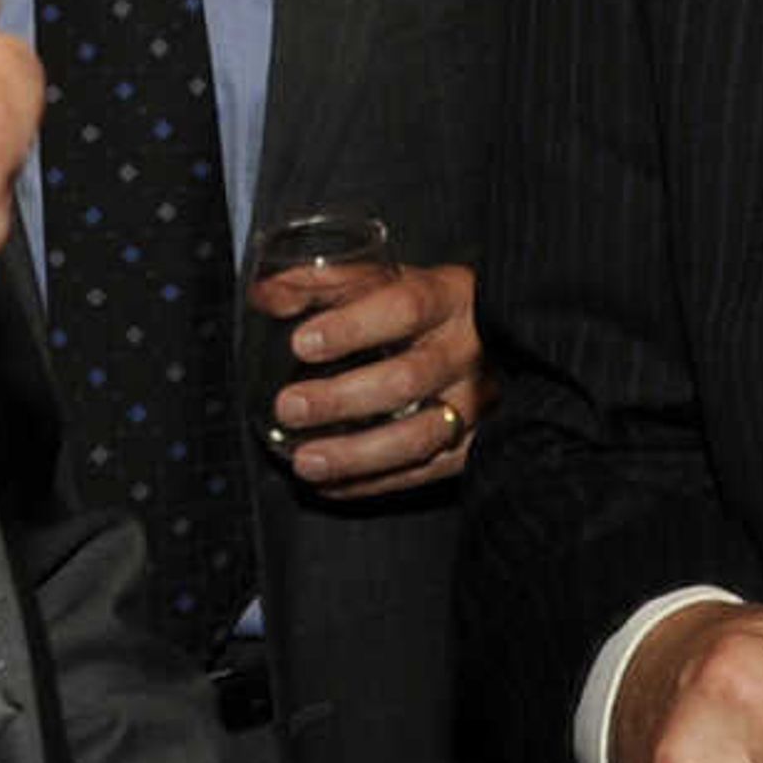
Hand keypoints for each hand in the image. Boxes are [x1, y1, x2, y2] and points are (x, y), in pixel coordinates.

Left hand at [250, 256, 479, 494]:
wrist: (498, 340)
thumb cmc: (429, 306)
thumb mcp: (384, 279)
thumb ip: (323, 284)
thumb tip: (264, 297)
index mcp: (449, 297)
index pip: (405, 308)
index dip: (352, 327)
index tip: (302, 342)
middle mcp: (467, 352)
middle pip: (407, 379)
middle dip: (341, 399)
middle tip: (290, 407)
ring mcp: (476, 405)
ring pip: (418, 438)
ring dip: (356, 455)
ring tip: (306, 461)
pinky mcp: (474, 446)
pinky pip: (422, 473)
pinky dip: (371, 483)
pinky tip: (329, 483)